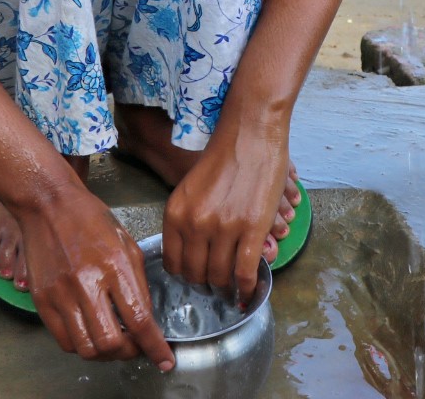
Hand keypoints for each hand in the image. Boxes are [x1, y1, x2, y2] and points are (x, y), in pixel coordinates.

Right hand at [15, 180, 174, 369]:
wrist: (49, 205)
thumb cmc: (91, 218)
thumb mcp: (126, 242)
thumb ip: (137, 282)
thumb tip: (144, 318)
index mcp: (115, 265)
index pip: (139, 319)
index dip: (154, 346)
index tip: (164, 360)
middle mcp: (87, 283)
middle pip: (112, 343)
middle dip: (130, 353)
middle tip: (136, 347)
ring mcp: (62, 295)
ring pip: (87, 349)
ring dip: (106, 354)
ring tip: (114, 342)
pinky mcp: (43, 302)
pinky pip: (65, 341)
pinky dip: (82, 346)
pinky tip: (91, 332)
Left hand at [161, 119, 288, 299]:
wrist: (251, 132)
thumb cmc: (223, 155)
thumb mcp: (191, 188)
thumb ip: (187, 219)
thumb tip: (194, 254)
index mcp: (175, 213)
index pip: (173, 264)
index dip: (186, 275)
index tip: (196, 276)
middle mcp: (194, 223)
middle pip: (196, 274)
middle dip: (206, 284)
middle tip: (216, 284)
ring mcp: (223, 228)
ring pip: (220, 277)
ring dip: (227, 288)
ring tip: (232, 287)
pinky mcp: (251, 229)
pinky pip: (245, 273)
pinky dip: (247, 289)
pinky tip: (249, 292)